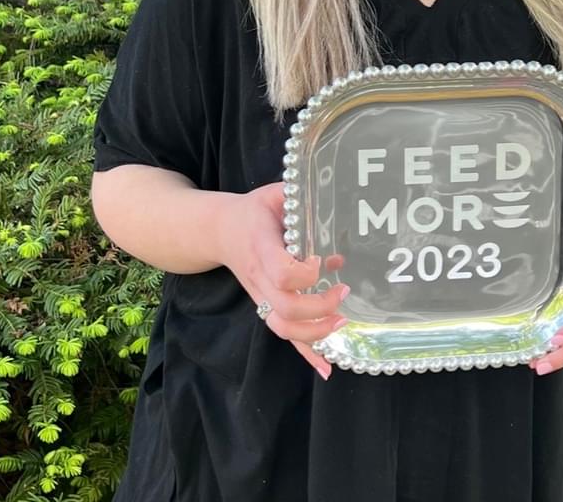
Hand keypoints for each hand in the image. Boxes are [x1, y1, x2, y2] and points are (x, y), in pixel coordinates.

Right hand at [217, 182, 345, 379]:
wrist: (219, 232)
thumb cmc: (253, 211)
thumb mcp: (274, 194)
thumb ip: (300, 196)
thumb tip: (334, 200)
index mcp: (262, 247)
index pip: (281, 271)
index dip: (304, 273)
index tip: (321, 262)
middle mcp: (259, 277)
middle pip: (286, 307)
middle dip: (319, 307)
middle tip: (343, 293)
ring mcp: (261, 296)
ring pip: (283, 327)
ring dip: (315, 333)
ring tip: (341, 323)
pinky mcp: (266, 306)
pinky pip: (284, 334)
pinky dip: (306, 354)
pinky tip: (327, 368)